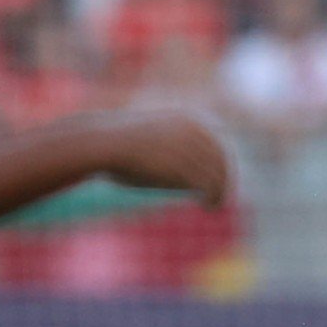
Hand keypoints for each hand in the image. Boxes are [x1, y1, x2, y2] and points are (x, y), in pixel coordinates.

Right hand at [101, 111, 230, 207]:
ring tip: (214, 205)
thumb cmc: (119, 145)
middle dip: (223, 179)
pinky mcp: (184, 165)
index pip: (216, 145)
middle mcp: (195, 130)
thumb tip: (177, 167)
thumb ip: (167, 149)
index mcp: (188, 120)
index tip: (218, 180)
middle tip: (219, 198)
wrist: (103, 142)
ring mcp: (190, 147)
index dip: (221, 164)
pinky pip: (209, 184)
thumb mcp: (148, 140)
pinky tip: (208, 206)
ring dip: (220, 192)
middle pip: (221, 159)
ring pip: (218, 173)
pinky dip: (214, 197)